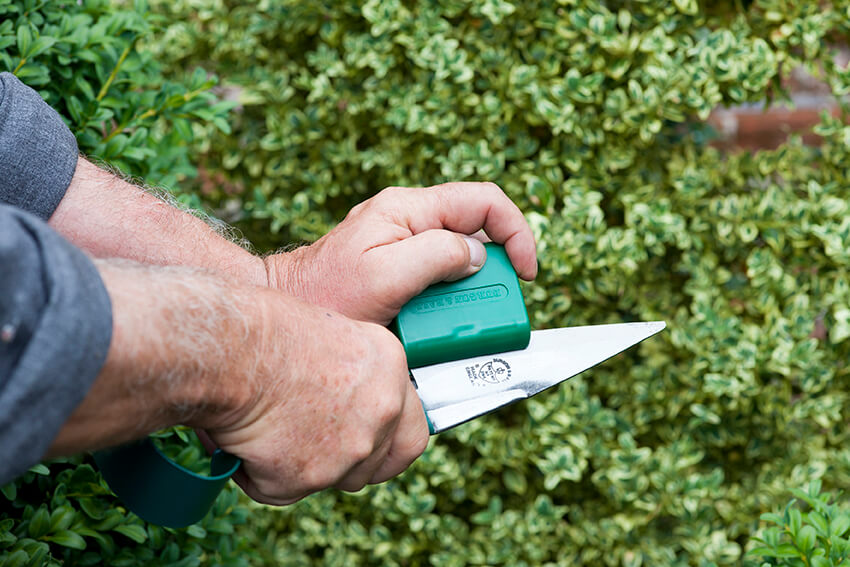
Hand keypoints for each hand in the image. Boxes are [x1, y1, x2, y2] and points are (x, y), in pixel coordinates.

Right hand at [49, 261, 427, 504]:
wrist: (228, 347)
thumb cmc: (263, 328)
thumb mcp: (328, 334)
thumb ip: (352, 376)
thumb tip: (340, 404)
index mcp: (390, 366)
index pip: (412, 430)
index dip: (388, 443)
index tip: (368, 444)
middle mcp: (382, 409)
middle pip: (375, 464)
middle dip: (343, 462)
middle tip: (306, 445)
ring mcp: (350, 447)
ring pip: (329, 479)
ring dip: (300, 466)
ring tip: (264, 429)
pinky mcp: (310, 476)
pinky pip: (280, 488)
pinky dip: (258, 473)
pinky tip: (242, 439)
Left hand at [265, 182, 536, 325]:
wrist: (284, 312)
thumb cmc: (324, 294)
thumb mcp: (383, 275)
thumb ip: (435, 255)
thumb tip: (476, 255)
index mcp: (409, 208)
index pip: (483, 201)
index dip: (515, 231)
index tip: (525, 272)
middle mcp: (410, 221)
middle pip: (476, 234)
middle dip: (490, 275)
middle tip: (486, 312)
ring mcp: (403, 246)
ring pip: (460, 263)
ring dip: (466, 298)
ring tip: (448, 326)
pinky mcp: (399, 271)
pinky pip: (438, 283)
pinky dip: (445, 306)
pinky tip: (431, 328)